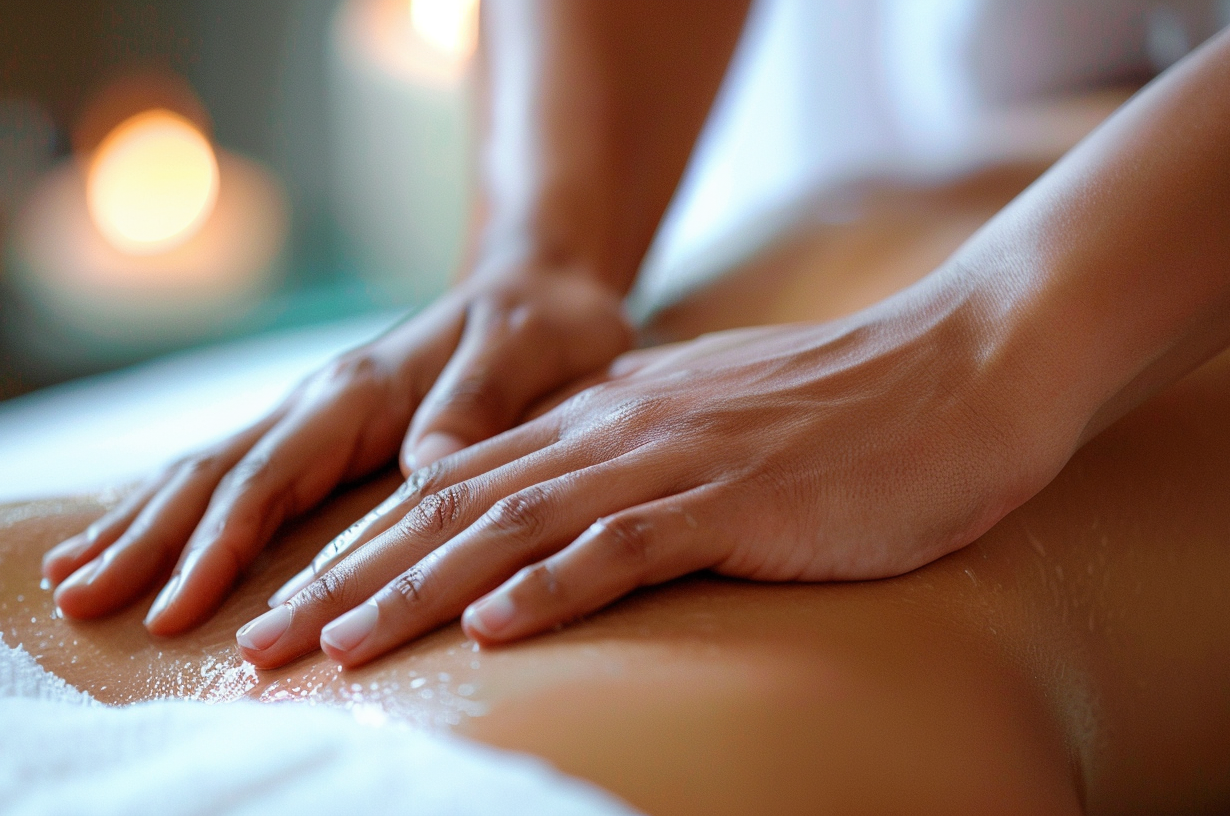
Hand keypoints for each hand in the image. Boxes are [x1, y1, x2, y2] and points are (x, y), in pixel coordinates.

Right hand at [41, 268, 632, 633]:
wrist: (536, 282)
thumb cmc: (543, 322)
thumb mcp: (533, 351)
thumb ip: (478, 402)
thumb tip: (423, 469)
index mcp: (360, 391)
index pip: (270, 477)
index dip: (217, 547)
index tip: (172, 612)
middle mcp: (320, 402)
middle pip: (212, 475)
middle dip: (143, 542)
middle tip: (74, 604)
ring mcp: (313, 415)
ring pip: (206, 472)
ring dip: (138, 526)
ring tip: (69, 580)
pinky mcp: (322, 430)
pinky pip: (234, 471)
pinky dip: (175, 509)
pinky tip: (134, 538)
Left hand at [233, 295, 1081, 668]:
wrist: (962, 368)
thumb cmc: (847, 412)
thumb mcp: (713, 425)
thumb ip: (636, 453)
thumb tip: (573, 505)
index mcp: (604, 418)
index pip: (457, 486)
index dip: (368, 546)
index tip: (300, 603)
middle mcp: (614, 431)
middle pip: (451, 508)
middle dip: (350, 578)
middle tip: (267, 641)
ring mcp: (669, 460)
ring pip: (510, 529)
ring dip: (416, 591)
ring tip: (337, 648)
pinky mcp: (733, 497)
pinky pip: (623, 546)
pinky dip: (553, 587)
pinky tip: (493, 629)